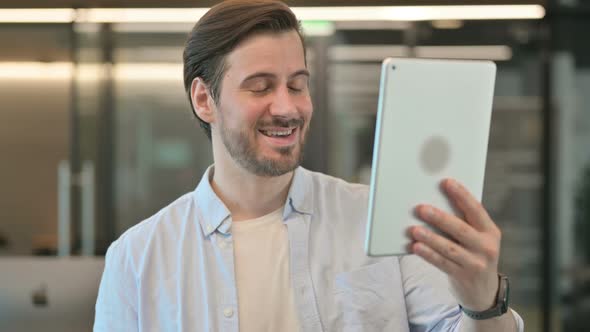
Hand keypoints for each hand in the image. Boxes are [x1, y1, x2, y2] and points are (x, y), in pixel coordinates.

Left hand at [408, 178, 500, 310]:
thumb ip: (464, 223)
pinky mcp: (463, 276)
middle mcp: (486, 247)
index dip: (462, 195)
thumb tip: (436, 201)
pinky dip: (428, 254)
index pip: (476, 210)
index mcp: (490, 231)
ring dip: (430, 238)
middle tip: (421, 208)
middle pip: (461, 229)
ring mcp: (475, 263)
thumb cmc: (475, 256)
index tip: (447, 182)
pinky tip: (416, 247)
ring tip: (415, 229)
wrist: (485, 292)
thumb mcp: (478, 239)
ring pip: (449, 247)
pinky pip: (442, 263)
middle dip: (440, 218)